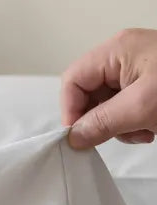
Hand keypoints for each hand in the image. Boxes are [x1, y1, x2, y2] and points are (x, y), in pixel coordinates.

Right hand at [61, 28, 156, 148]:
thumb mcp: (140, 107)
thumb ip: (100, 123)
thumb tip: (72, 138)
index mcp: (117, 50)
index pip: (72, 81)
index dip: (71, 110)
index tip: (80, 136)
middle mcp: (124, 58)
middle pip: (88, 95)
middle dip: (100, 120)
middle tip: (118, 132)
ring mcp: (138, 73)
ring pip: (107, 107)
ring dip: (120, 126)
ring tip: (144, 128)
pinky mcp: (149, 87)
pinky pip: (126, 111)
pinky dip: (134, 125)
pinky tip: (152, 127)